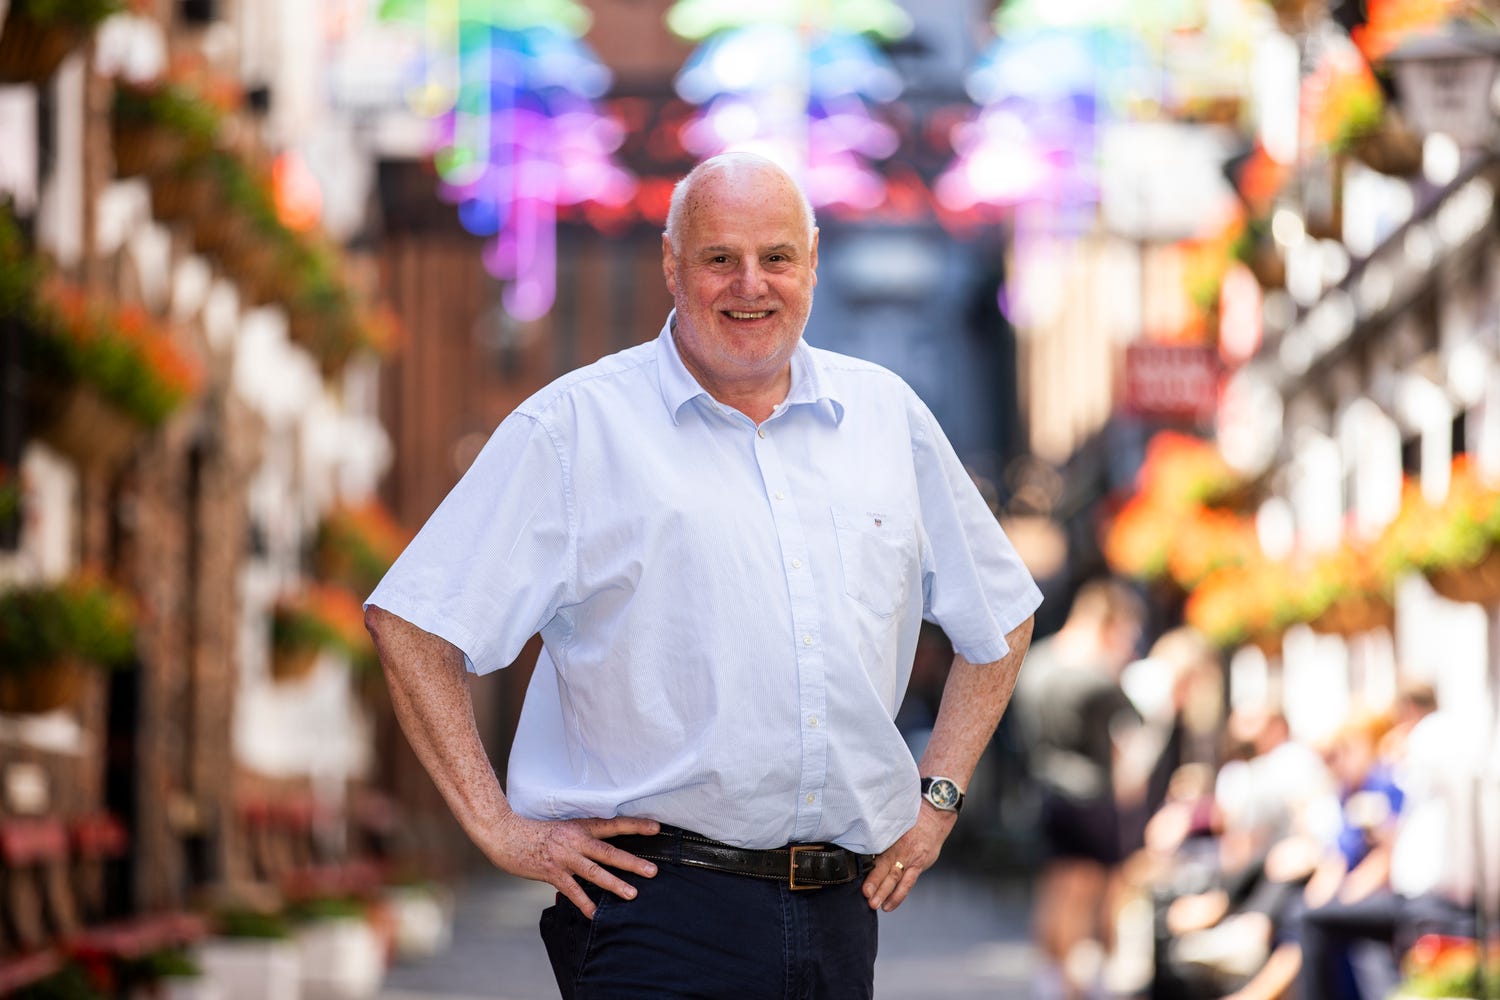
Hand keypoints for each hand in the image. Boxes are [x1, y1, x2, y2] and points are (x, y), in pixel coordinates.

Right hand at [485, 813, 660, 917]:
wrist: (505, 834)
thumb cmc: (534, 832)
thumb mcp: (562, 829)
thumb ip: (581, 839)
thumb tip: (600, 850)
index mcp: (580, 826)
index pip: (613, 825)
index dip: (635, 826)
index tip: (656, 828)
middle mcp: (575, 840)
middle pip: (609, 852)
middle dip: (632, 863)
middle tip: (653, 871)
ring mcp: (564, 857)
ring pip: (595, 872)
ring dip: (615, 884)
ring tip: (632, 894)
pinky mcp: (551, 872)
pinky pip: (572, 890)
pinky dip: (584, 903)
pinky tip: (595, 914)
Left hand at [862, 803, 956, 911]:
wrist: (934, 816)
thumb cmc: (912, 820)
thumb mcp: (894, 826)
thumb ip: (882, 840)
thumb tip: (864, 854)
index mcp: (890, 838)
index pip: (877, 858)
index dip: (870, 872)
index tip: (862, 884)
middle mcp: (899, 849)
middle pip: (884, 869)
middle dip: (875, 884)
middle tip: (866, 898)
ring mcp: (910, 858)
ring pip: (895, 878)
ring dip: (885, 893)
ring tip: (876, 905)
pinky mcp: (919, 864)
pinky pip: (908, 882)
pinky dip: (899, 894)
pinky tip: (890, 904)